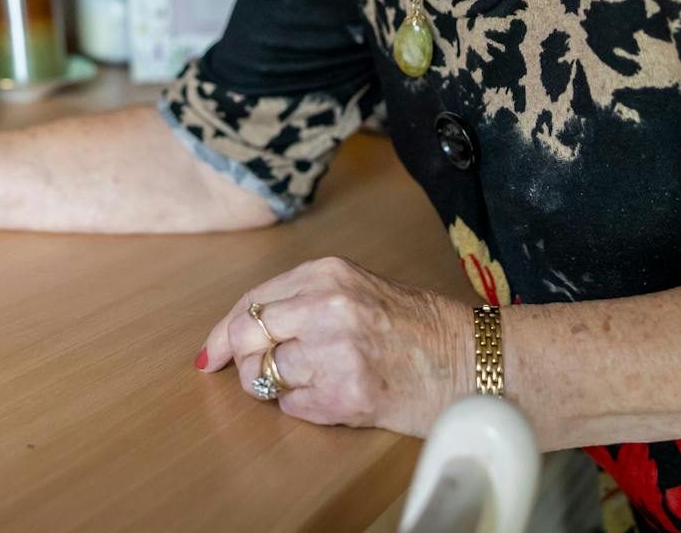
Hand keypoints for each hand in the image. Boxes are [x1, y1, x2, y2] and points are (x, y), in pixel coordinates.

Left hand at [198, 256, 469, 435]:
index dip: (224, 331)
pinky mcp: (344, 395)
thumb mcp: (357, 288)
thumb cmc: (415, 327)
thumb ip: (302, 299)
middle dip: (244, 360)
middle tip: (256, 371)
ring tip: (316, 379)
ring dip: (278, 384)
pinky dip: (304, 407)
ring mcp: (334, 353)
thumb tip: (238, 330)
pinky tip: (336, 395)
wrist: (469, 362)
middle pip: (247, 337)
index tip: (211, 353)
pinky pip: (292, 406)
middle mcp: (326, 308)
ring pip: (265, 375)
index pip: (252, 302)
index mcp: (328, 274)